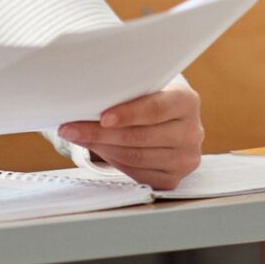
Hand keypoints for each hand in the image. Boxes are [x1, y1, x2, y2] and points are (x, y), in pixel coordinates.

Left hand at [60, 81, 202, 190]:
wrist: (169, 117)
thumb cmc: (150, 97)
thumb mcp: (146, 85)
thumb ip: (126, 89)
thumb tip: (85, 98)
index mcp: (187, 101)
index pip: (156, 109)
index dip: (128, 114)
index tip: (102, 118)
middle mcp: (193, 132)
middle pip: (141, 137)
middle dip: (101, 134)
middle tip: (71, 128)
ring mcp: (185, 158)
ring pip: (135, 157)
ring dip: (102, 148)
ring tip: (78, 137)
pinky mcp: (174, 178)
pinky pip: (138, 174)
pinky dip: (114, 162)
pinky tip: (99, 149)